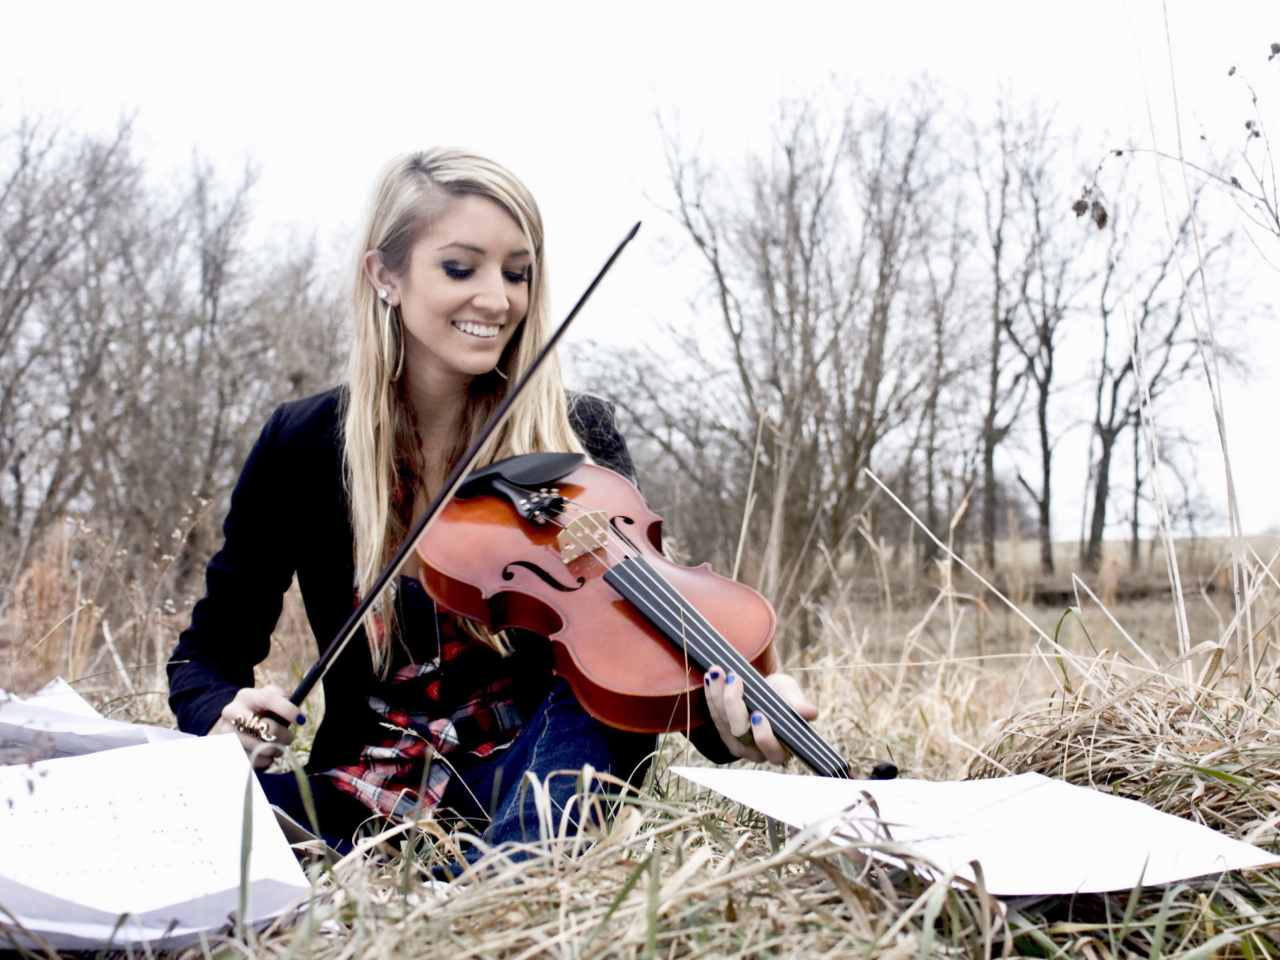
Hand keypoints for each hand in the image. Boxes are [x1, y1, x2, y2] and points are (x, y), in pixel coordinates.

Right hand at [208, 684, 301, 770]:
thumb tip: (293, 712)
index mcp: (245, 696)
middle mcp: (231, 712)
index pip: (267, 699)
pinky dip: (266, 760)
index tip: (301, 720)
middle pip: (267, 728)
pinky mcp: (227, 751)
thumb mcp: (267, 696)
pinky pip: (255, 761)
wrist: (230, 725)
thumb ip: (281, 697)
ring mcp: (227, 733)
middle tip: (287, 737)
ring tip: (275, 745)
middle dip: (284, 735)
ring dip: (276, 749)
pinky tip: (263, 753)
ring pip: (263, 748)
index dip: (287, 709)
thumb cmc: (258, 710)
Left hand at [703, 665, 817, 764]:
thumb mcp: (790, 695)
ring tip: (718, 671)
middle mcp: (758, 751)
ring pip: (724, 722)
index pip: (772, 750)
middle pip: (742, 733)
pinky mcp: (723, 733)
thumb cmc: (782, 696)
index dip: (764, 736)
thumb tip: (811, 712)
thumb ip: (797, 704)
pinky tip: (710, 677)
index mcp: (782, 747)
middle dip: (734, 704)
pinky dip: (711, 695)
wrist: (765, 691)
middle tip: (734, 677)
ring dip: (718, 694)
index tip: (758, 715)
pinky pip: (714, 715)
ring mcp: (738, 744)